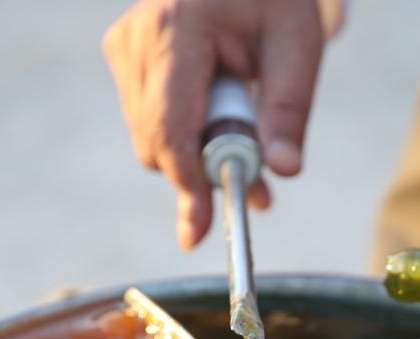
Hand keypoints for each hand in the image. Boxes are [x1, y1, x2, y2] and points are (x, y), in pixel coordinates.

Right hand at [102, 0, 324, 249]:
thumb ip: (290, 108)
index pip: (170, 124)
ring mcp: (123, 46)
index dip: (186, 182)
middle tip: (259, 188)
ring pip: (150, 139)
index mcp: (179, 26)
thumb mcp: (297, 45)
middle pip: (157, 141)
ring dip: (196, 157)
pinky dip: (184, 136)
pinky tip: (217, 115)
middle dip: (203, 174)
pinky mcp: (122, 56)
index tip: (198, 230)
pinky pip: (148, 122)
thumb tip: (284, 170)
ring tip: (246, 136)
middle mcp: (138, 37)